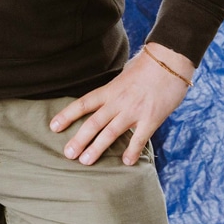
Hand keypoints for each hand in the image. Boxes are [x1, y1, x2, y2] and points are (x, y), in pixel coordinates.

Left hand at [49, 43, 192, 165]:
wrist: (170, 61)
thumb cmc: (147, 67)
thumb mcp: (124, 76)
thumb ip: (115, 90)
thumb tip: (107, 100)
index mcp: (109, 90)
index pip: (83, 103)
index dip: (67, 115)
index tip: (53, 127)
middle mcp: (118, 102)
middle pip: (93, 122)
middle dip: (79, 140)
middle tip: (68, 154)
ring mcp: (134, 111)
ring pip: (110, 133)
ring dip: (97, 148)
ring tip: (86, 161)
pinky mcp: (151, 119)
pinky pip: (139, 138)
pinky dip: (132, 151)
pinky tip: (126, 162)